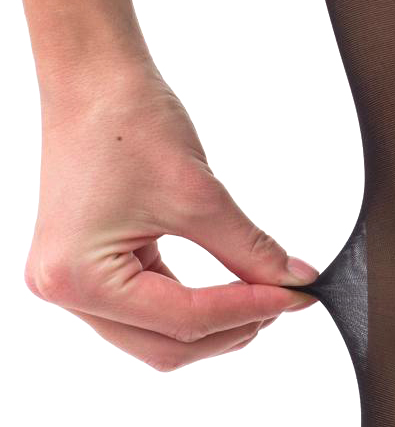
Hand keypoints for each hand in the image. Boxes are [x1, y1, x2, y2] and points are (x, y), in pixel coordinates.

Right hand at [24, 58, 318, 370]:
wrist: (93, 78)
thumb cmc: (126, 121)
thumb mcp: (200, 196)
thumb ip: (250, 250)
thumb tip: (295, 283)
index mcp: (78, 278)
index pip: (183, 320)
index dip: (248, 310)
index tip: (296, 297)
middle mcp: (66, 291)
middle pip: (167, 348)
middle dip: (231, 329)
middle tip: (283, 300)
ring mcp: (72, 285)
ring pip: (157, 338)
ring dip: (212, 325)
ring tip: (260, 296)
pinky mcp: (88, 273)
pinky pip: (147, 312)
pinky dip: (190, 308)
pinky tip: (228, 289)